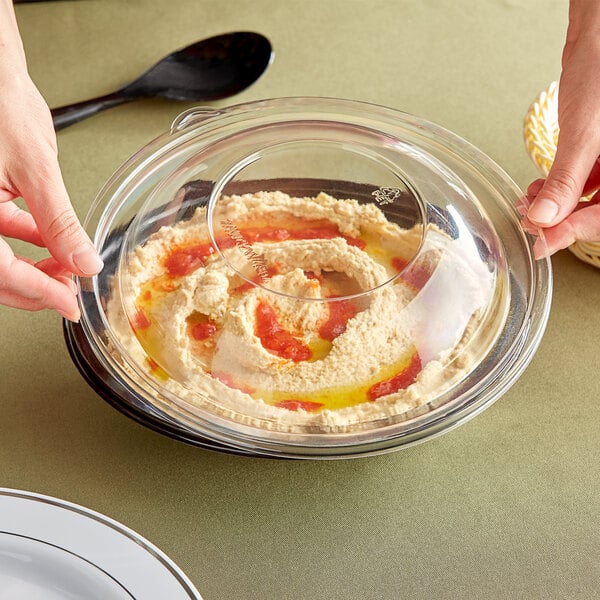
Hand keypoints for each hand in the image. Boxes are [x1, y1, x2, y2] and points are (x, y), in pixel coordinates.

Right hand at [0, 1, 102, 320]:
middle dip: (34, 287)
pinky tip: (53, 244)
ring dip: (33, 268)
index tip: (69, 305)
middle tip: (70, 293)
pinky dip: (27, 241)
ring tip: (69, 270)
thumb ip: (58, 221)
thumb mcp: (34, 167)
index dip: (38, 293)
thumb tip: (83, 261)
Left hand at [526, 0, 599, 257]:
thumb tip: (543, 220)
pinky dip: (561, 188)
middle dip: (563, 220)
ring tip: (528, 204)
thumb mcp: (585, 132)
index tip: (541, 243)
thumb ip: (565, 180)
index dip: (575, 232)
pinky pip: (588, 180)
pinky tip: (537, 190)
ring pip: (593, 198)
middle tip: (531, 224)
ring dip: (557, 206)